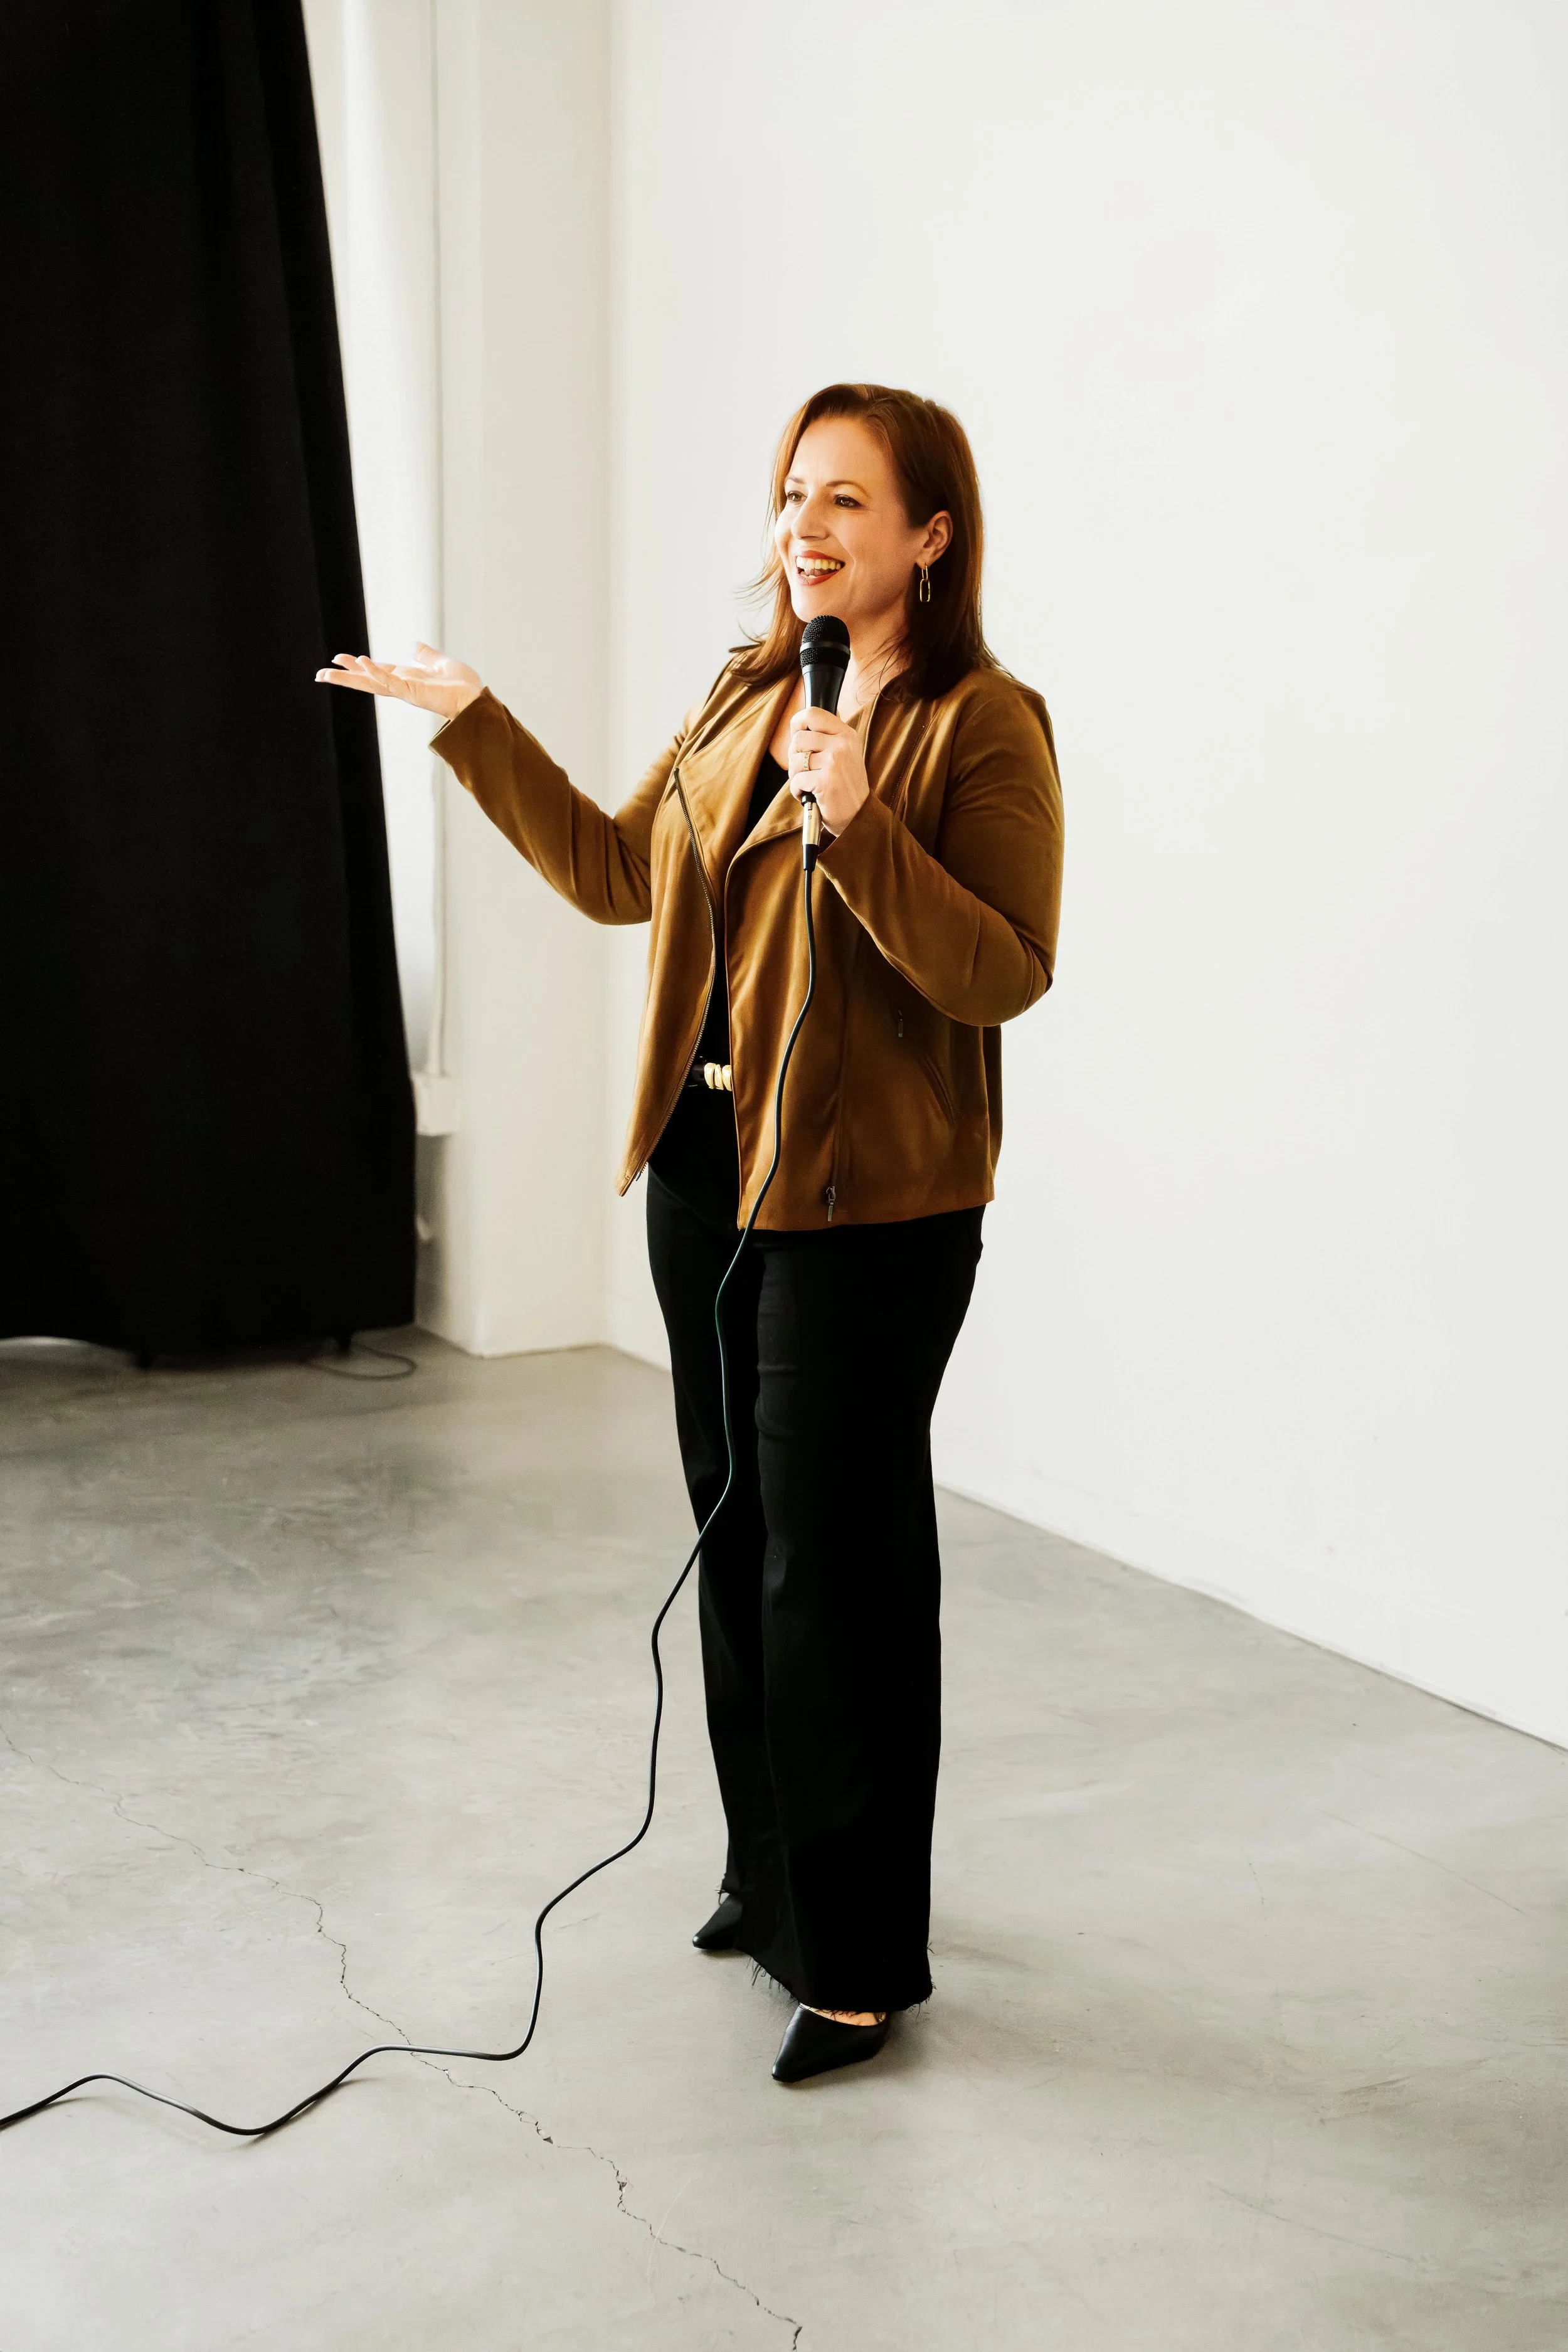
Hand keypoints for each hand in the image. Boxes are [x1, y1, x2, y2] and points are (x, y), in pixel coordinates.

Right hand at [315, 641, 483, 721]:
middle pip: (367, 681)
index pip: (377, 672)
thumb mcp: (441, 664)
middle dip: (344, 678)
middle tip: (319, 674)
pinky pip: (389, 680)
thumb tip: (415, 647)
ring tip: (330, 668)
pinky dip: (375, 671)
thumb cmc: (463, 686)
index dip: (359, 666)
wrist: (476, 699)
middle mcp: (402, 686)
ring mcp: (405, 690)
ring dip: (351, 675)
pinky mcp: (411, 691)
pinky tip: (361, 661)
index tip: (340, 660)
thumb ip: (426, 657)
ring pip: (372, 682)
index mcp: (407, 678)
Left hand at [786, 706, 868, 837]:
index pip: (813, 713)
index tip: (796, 734)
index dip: (797, 723)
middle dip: (794, 756)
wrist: (859, 816)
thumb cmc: (846, 786)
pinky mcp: (825, 781)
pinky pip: (796, 780)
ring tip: (807, 783)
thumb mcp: (845, 753)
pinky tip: (808, 795)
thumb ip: (826, 738)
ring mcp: (834, 762)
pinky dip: (797, 791)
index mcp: (846, 734)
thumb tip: (798, 726)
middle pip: (799, 738)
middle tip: (803, 769)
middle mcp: (842, 744)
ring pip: (795, 759)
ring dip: (794, 775)